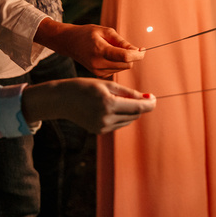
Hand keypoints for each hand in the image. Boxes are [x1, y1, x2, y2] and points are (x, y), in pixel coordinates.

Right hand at [22, 78, 155, 133]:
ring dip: (131, 111)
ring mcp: (102, 127)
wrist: (61, 100)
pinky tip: (111, 107)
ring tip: (119, 99)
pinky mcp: (99, 131)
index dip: (149, 104)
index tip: (154, 98)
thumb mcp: (107, 85)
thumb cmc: (84, 87)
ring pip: (128, 120)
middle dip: (140, 106)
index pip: (138, 108)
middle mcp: (106, 118)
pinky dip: (121, 115)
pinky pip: (119, 123)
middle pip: (135, 115)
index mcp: (109, 104)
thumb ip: (128, 93)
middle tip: (141, 95)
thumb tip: (147, 98)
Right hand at [34, 18, 144, 76]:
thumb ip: (122, 42)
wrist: (69, 42)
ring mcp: (98, 71)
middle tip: (131, 47)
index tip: (143, 49)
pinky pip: (117, 70)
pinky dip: (118, 63)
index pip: (125, 57)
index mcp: (100, 51)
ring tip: (114, 49)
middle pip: (127, 64)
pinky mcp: (99, 75)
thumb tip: (138, 50)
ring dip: (125, 59)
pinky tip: (110, 56)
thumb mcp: (106, 31)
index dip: (138, 54)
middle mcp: (98, 64)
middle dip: (133, 56)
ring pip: (123, 68)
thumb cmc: (87, 33)